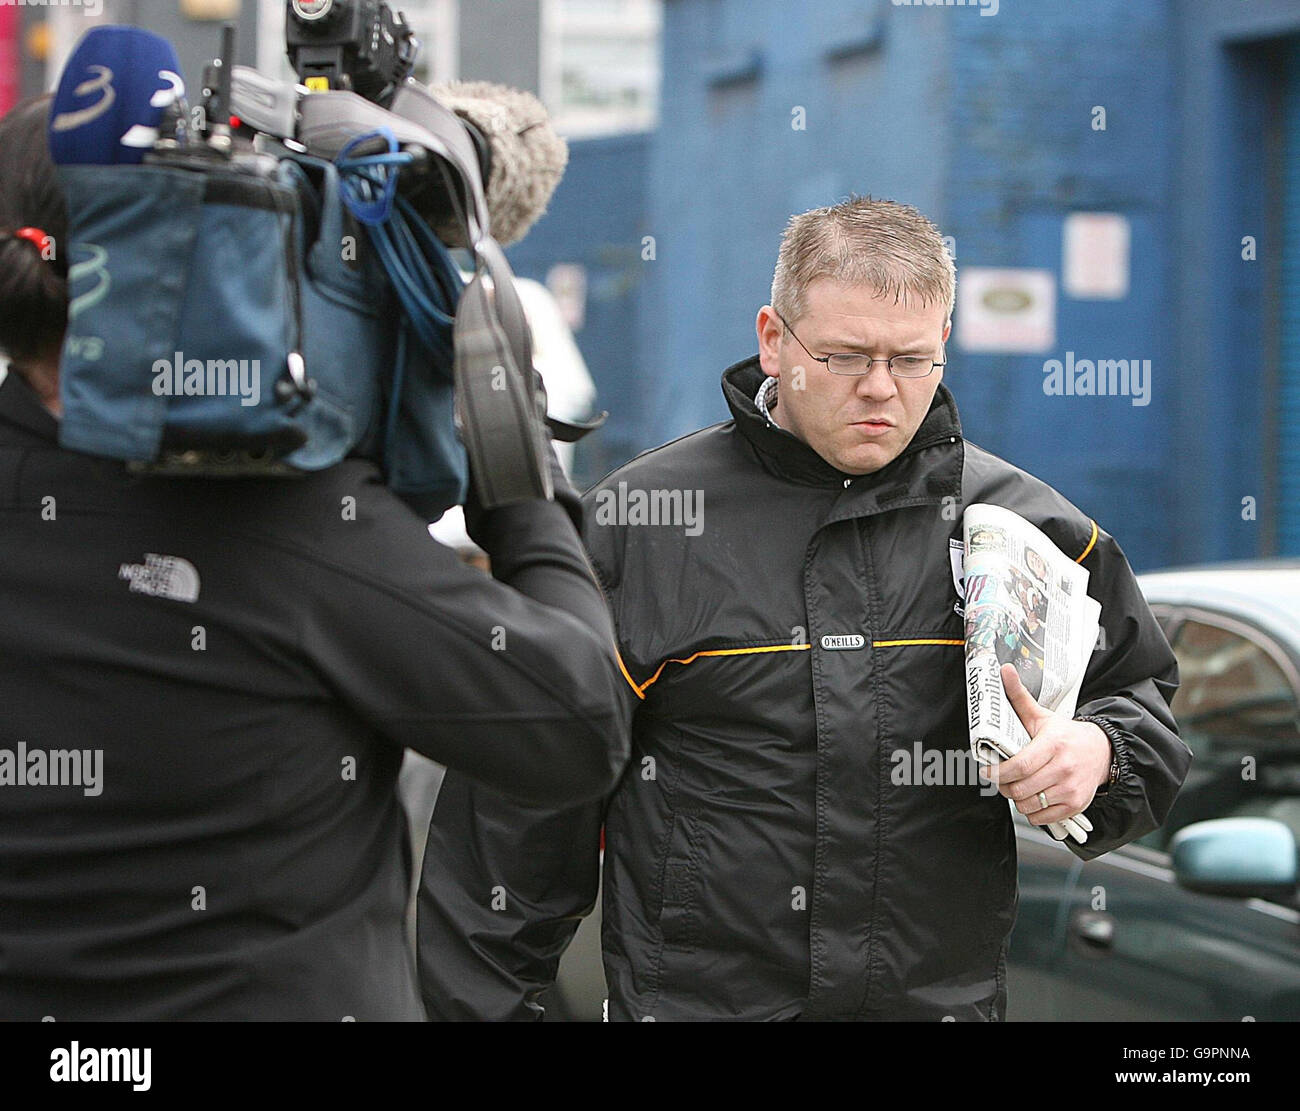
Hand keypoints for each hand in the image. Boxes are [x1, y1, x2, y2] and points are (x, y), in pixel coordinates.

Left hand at [985, 663, 1112, 825]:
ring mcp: (1071, 789)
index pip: (1019, 766)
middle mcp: (1063, 768)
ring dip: (1016, 799)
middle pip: (1020, 788)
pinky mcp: (1076, 805)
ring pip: (1029, 804)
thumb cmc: (1066, 735)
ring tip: (1017, 787)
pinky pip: (1043, 818)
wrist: (1102, 751)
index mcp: (1053, 745)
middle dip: (1004, 786)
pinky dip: (1032, 811)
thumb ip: (1019, 696)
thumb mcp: (1042, 716)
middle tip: (1000, 779)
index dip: (998, 773)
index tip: (987, 772)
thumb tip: (1004, 671)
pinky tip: (1033, 797)